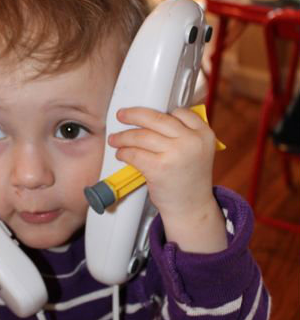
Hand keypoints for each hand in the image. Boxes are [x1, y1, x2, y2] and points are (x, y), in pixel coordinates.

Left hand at [108, 107, 222, 237]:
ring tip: (115, 139)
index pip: (180, 112)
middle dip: (134, 115)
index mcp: (204, 134)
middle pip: (156, 119)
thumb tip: (153, 118)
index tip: (147, 114)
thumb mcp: (199, 151)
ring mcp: (176, 154)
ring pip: (141, 136)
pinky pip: (134, 153)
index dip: (161, 111)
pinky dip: (124, 152)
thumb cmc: (189, 179)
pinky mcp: (159, 168)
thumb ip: (185, 134)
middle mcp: (192, 141)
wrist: (191, 208)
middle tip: (122, 115)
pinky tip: (121, 154)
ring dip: (123, 136)